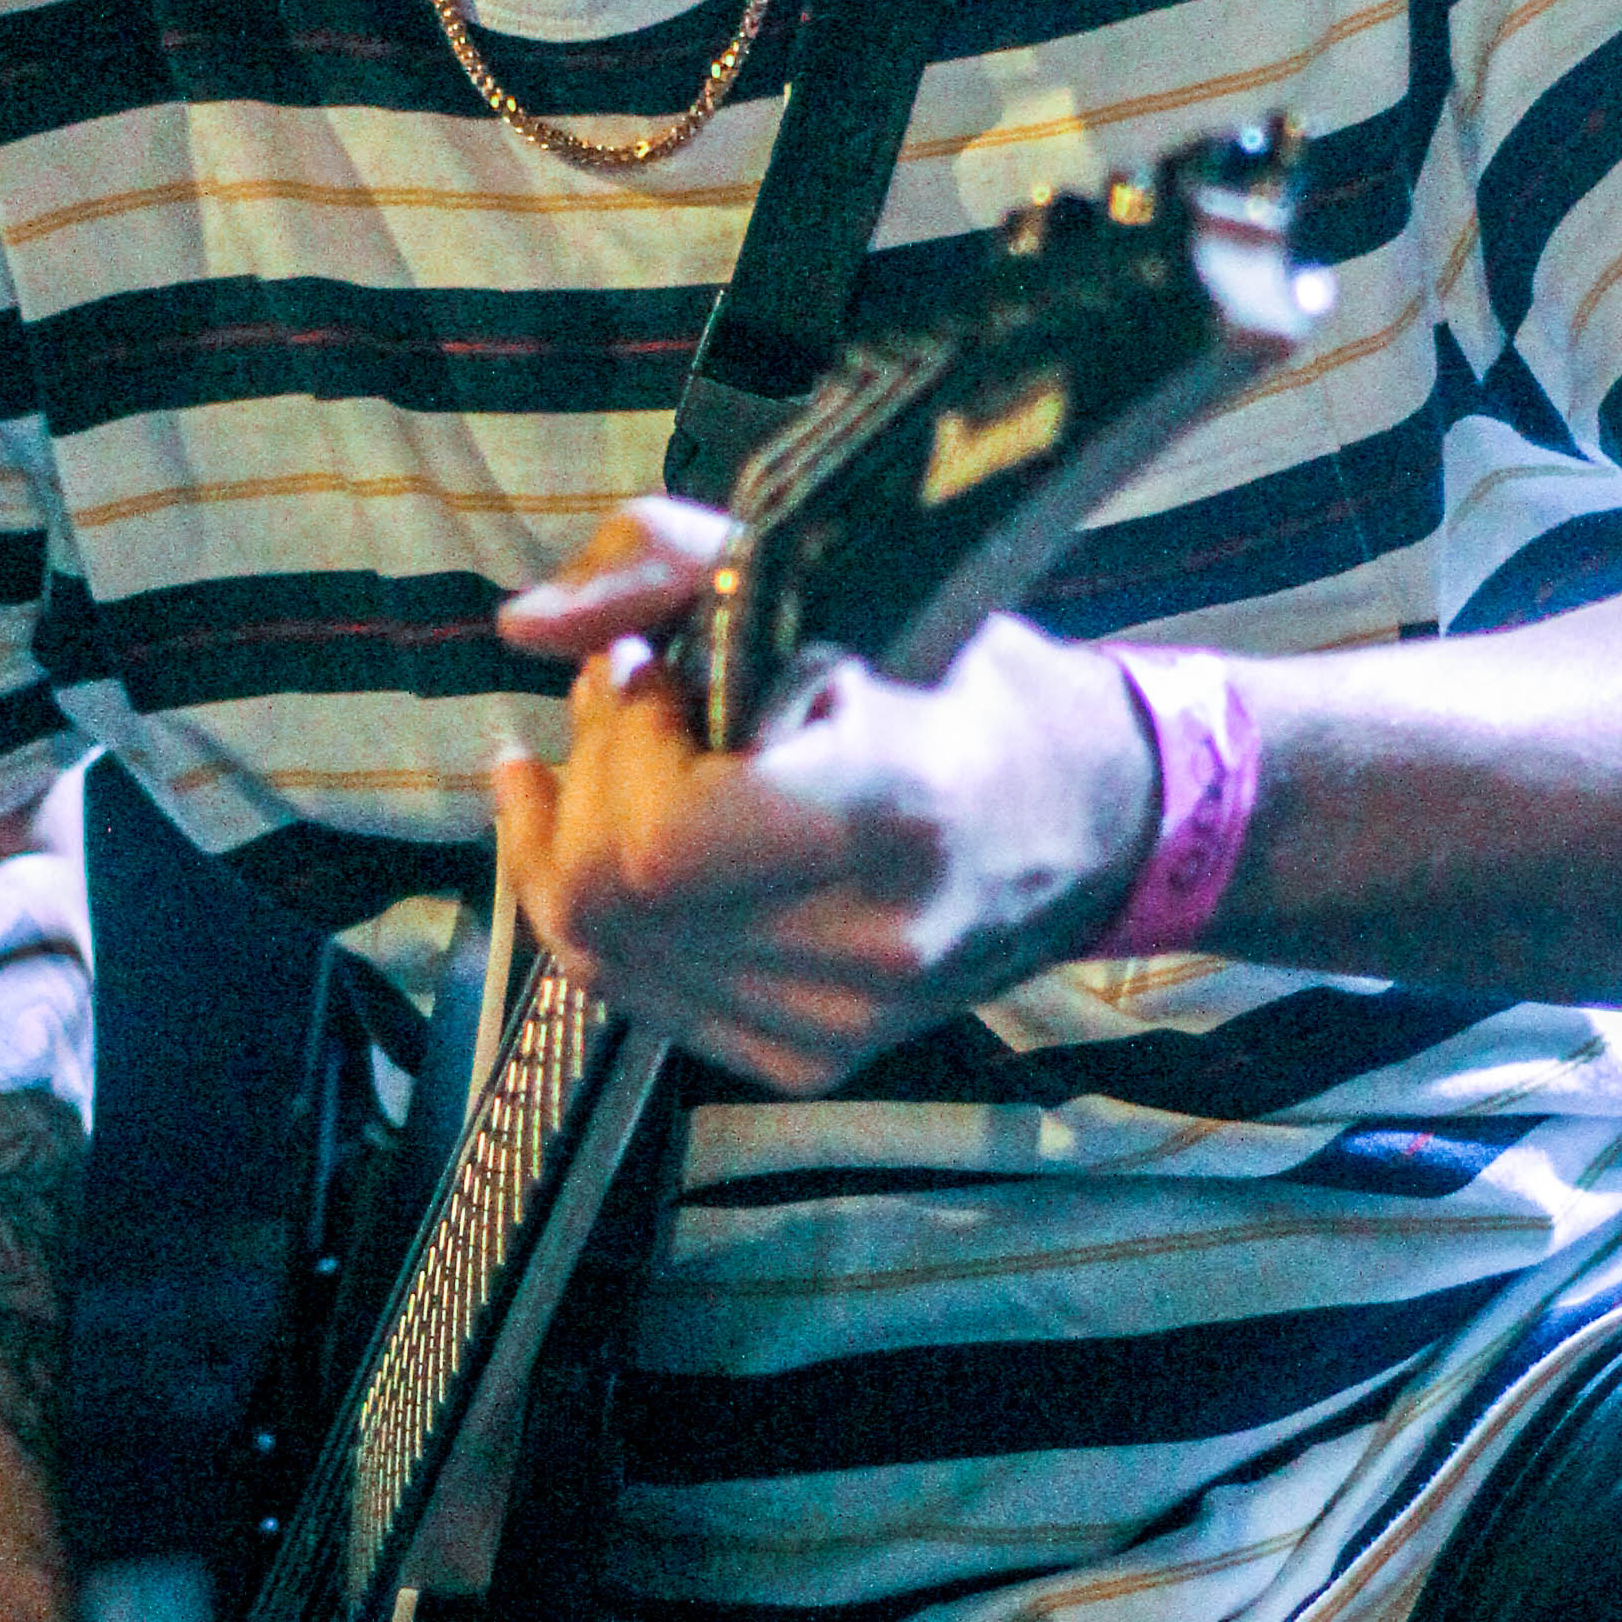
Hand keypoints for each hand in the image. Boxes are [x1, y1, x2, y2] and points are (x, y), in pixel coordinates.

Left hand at [491, 504, 1152, 1091]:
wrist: (1096, 820)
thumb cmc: (970, 685)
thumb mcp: (850, 577)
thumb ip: (675, 564)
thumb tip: (526, 628)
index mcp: (894, 814)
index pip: (665, 838)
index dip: (624, 745)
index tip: (658, 668)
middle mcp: (866, 944)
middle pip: (610, 894)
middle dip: (585, 776)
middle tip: (623, 694)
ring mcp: (835, 1018)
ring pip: (599, 950)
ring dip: (571, 835)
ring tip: (613, 751)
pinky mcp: (807, 1058)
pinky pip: (636, 991)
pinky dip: (599, 907)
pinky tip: (609, 830)